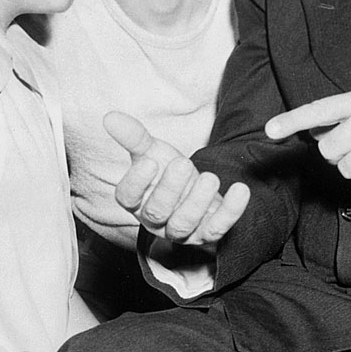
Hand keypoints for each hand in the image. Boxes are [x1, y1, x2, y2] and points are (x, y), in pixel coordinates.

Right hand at [106, 111, 249, 245]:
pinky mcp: (208, 234)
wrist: (199, 191)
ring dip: (197, 201)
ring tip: (209, 177)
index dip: (136, 182)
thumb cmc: (169, 172)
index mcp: (137, 200)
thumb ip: (134, 137)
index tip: (150, 162)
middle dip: (170, 189)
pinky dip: (230, 210)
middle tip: (183, 164)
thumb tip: (110, 117)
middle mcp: (156, 220)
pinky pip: (218, 228)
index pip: (127, 198)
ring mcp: (182, 231)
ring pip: (183, 225)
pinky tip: (240, 190)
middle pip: (156, 212)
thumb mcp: (153, 152)